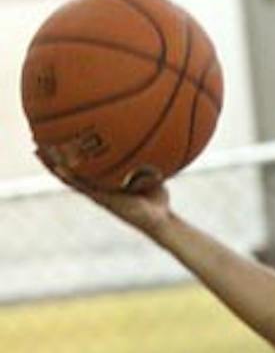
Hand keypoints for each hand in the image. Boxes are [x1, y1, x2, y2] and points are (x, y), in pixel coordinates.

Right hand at [35, 147, 172, 237]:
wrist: (160, 221)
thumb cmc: (157, 199)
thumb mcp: (150, 173)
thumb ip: (144, 157)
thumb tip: (149, 131)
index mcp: (104, 182)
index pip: (81, 164)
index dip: (66, 151)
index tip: (54, 135)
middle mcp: (97, 187)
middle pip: (67, 168)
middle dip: (52, 155)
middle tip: (35, 138)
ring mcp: (97, 194)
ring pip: (68, 177)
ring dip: (52, 164)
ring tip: (37, 149)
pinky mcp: (102, 201)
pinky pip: (81, 186)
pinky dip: (69, 176)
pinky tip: (59, 166)